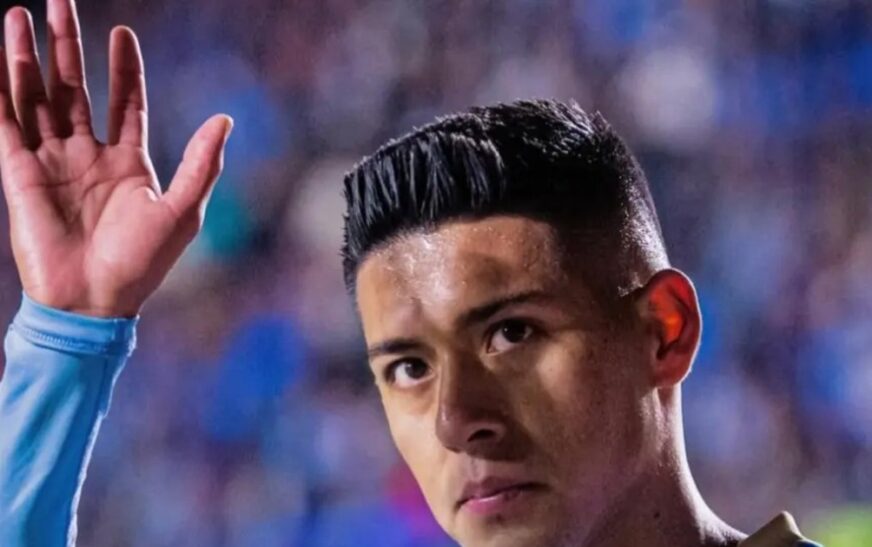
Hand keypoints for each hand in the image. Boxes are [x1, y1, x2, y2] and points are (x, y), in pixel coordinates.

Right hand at [0, 1, 231, 317]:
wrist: (93, 301)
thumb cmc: (142, 263)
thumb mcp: (183, 211)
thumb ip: (201, 164)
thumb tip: (226, 119)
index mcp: (129, 163)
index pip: (125, 101)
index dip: (123, 67)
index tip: (121, 33)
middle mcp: (89, 156)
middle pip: (75, 88)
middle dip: (68, 46)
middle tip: (61, 2)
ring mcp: (52, 162)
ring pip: (37, 97)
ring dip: (28, 57)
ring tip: (20, 15)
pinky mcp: (19, 174)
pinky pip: (6, 123)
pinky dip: (2, 90)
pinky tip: (1, 58)